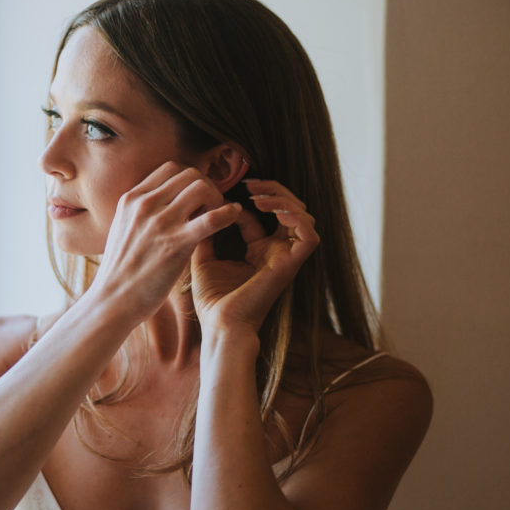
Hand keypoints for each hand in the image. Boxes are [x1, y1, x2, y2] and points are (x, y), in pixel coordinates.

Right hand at [88, 162, 242, 321]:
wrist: (112, 300)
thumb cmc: (120, 272)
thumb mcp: (122, 230)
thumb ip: (141, 213)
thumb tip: (165, 204)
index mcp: (131, 200)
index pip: (170, 169)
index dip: (190, 179)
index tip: (196, 196)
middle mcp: (145, 205)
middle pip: (189, 174)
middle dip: (206, 186)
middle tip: (212, 206)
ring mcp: (161, 223)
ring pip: (202, 187)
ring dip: (217, 197)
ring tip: (219, 213)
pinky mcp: (176, 244)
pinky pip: (212, 218)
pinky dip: (228, 213)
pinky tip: (234, 215)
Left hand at [190, 179, 318, 334]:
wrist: (220, 326)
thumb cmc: (212, 302)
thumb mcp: (203, 259)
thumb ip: (206, 234)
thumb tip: (200, 209)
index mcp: (259, 251)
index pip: (266, 213)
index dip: (253, 196)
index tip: (230, 189)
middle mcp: (276, 252)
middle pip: (290, 209)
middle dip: (274, 190)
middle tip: (251, 184)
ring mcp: (286, 258)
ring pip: (303, 216)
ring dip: (284, 200)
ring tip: (259, 196)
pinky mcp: (291, 266)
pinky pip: (310, 235)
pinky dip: (296, 217)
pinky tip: (272, 210)